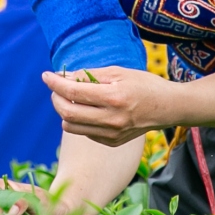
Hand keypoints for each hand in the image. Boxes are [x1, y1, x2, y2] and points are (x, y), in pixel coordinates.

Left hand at [42, 67, 173, 146]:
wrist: (168, 108)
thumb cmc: (144, 85)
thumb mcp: (118, 72)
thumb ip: (90, 75)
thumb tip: (63, 76)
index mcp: (114, 97)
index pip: (73, 92)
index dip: (55, 83)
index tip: (46, 75)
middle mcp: (111, 119)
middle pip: (67, 113)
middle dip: (55, 98)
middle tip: (56, 88)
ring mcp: (111, 134)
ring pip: (71, 126)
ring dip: (65, 111)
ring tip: (73, 99)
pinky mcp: (112, 142)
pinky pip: (84, 132)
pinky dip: (79, 120)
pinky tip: (90, 110)